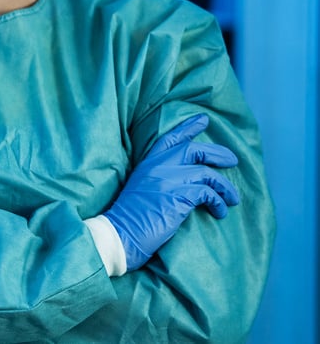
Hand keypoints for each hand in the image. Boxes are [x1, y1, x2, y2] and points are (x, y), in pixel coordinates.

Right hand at [103, 114, 240, 270]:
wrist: (120, 233)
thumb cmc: (131, 218)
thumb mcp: (141, 188)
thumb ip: (158, 178)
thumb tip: (183, 181)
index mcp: (147, 164)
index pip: (170, 138)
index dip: (188, 127)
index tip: (204, 119)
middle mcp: (158, 167)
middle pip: (194, 149)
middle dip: (218, 153)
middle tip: (233, 160)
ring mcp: (167, 180)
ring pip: (206, 172)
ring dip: (225, 186)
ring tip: (233, 199)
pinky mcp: (178, 196)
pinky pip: (208, 193)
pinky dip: (219, 202)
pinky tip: (221, 212)